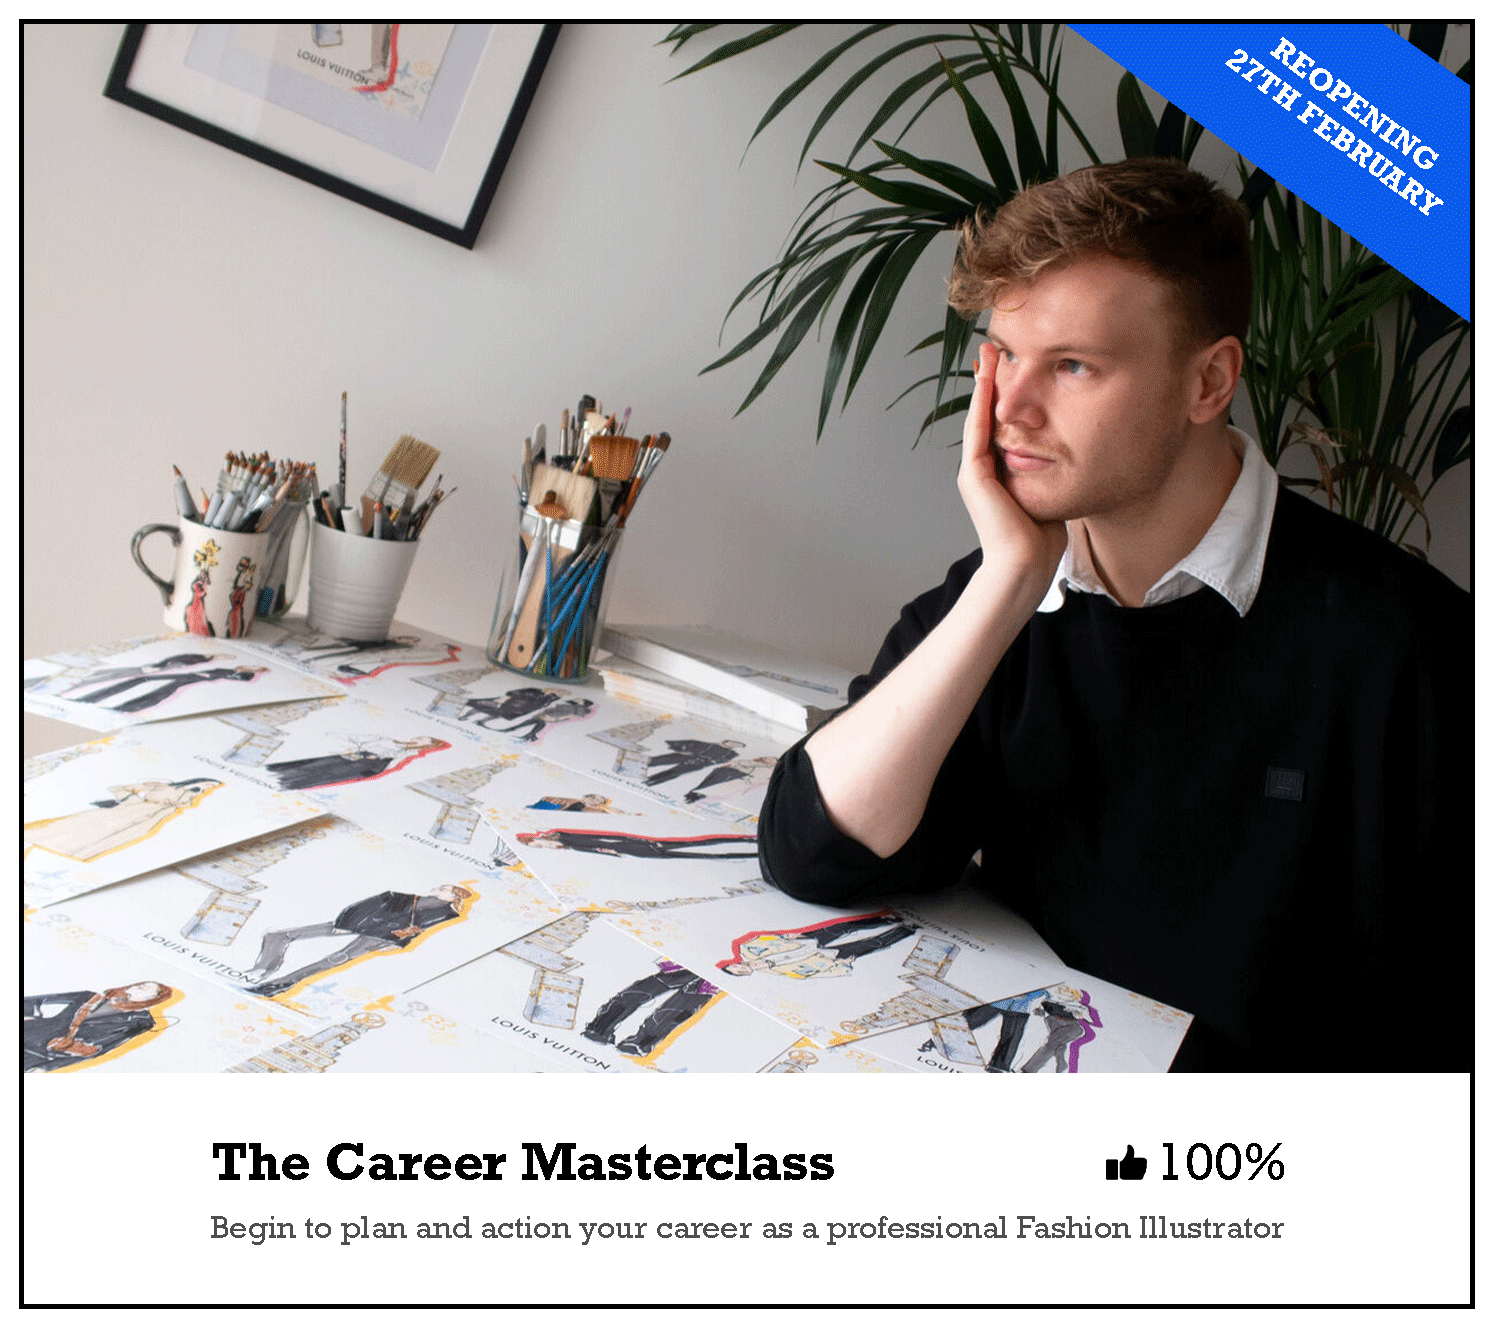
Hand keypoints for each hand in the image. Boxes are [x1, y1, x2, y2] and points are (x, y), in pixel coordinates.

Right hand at [957, 343, 1066, 593]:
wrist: (1025, 565)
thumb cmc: (1041, 540)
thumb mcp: (1051, 494)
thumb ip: (1053, 472)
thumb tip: (1073, 453)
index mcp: (999, 472)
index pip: (1001, 425)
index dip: (1005, 395)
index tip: (1013, 367)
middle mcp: (982, 469)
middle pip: (986, 413)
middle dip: (989, 380)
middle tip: (993, 347)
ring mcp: (974, 471)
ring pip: (979, 416)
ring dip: (982, 383)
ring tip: (987, 352)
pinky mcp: (973, 475)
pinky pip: (977, 429)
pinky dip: (981, 402)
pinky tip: (987, 378)